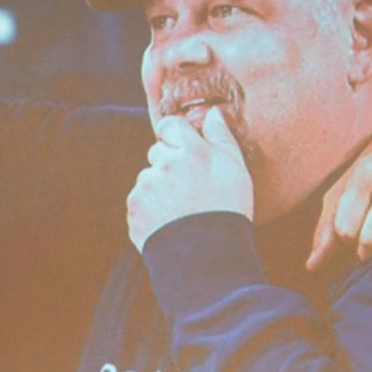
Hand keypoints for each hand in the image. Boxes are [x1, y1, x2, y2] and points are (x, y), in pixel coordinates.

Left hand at [127, 106, 253, 251]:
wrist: (207, 258)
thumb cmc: (228, 211)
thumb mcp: (237, 171)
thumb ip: (222, 137)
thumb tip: (213, 112)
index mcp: (192, 151)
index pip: (170, 125)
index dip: (175, 135)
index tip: (180, 147)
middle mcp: (166, 164)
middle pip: (157, 151)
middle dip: (168, 163)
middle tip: (187, 187)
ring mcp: (147, 186)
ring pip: (147, 177)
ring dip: (158, 187)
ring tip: (179, 209)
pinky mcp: (135, 208)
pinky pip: (139, 200)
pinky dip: (149, 208)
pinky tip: (167, 221)